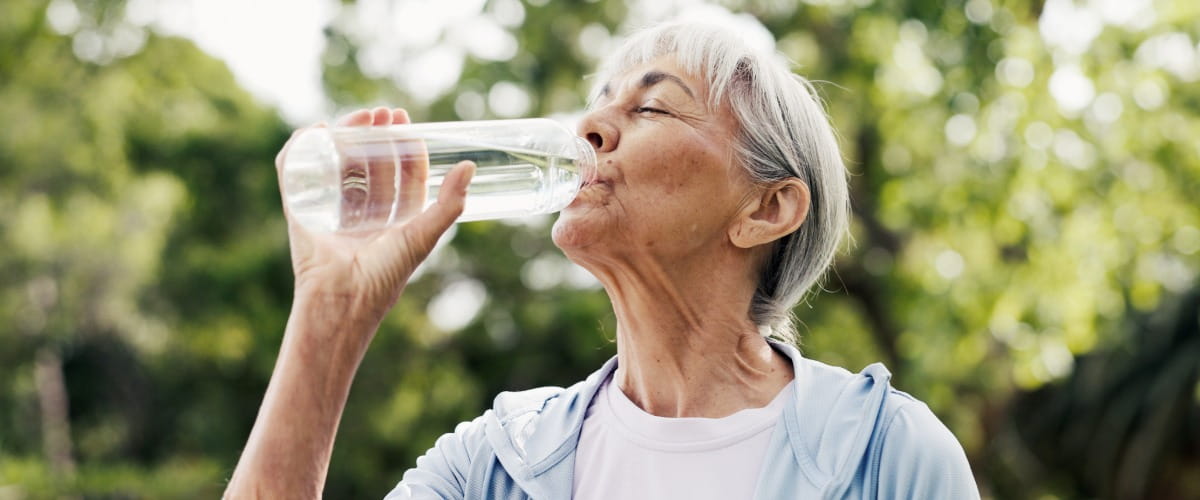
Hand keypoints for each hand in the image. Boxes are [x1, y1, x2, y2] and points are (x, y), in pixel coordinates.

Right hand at [275, 107, 474, 328]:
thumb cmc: (385, 274)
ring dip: (350, 136)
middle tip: (384, 113)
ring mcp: (332, 210)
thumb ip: (449, 204)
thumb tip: (470, 166)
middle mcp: (364, 214)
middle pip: (372, 164)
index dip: (405, 148)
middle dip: (379, 136)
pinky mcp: (301, 209)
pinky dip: (303, 148)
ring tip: (362, 117)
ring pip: (341, 162)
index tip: (405, 122)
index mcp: (394, 221)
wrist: (342, 298)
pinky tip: (316, 130)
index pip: (402, 175)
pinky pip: (299, 172)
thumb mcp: (423, 235)